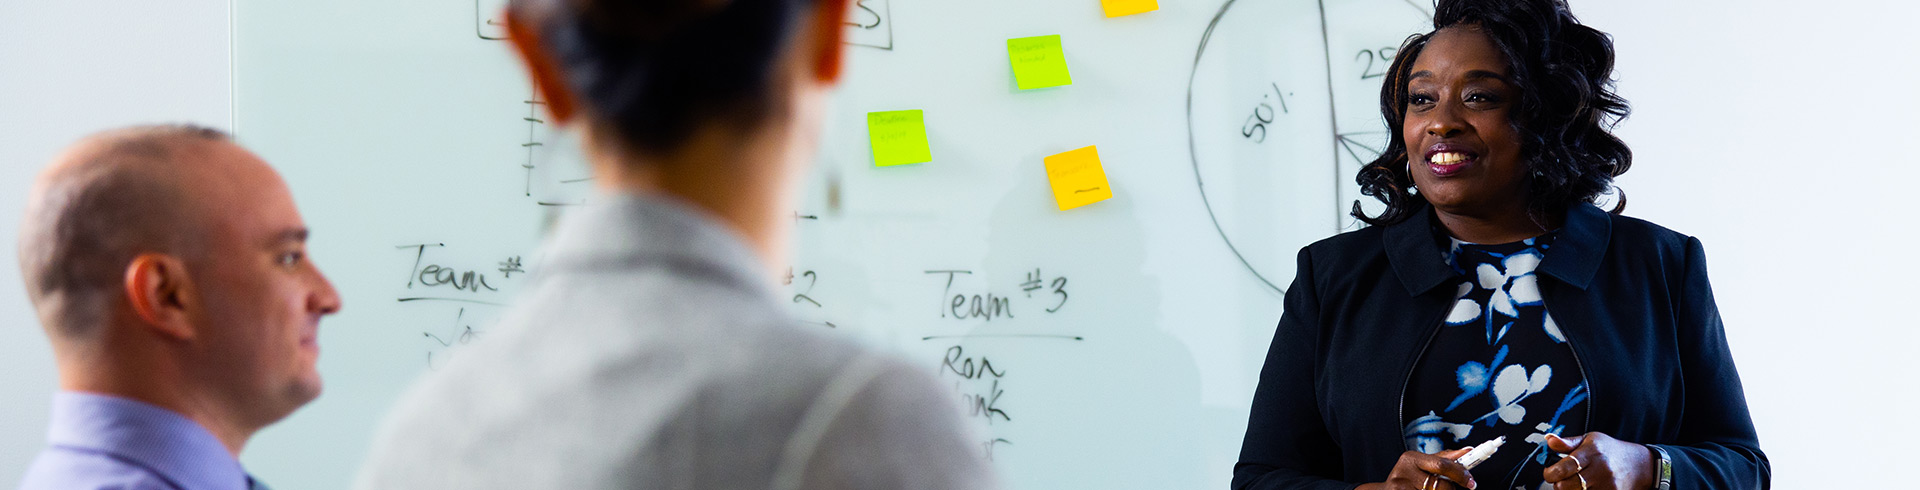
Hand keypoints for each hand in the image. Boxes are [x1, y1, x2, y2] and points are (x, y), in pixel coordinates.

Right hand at [1357, 448, 1475, 489]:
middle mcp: (1403, 471)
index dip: (1460, 473)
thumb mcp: (1422, 465)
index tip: (1471, 482)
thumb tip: (1468, 451)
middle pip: (1440, 485)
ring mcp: (1400, 487)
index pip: (1442, 464)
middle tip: (1459, 489)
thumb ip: (1443, 459)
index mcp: (1411, 458)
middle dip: (1452, 489)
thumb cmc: (1408, 478)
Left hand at [1542, 432, 1654, 489]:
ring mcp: (1607, 485)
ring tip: (1573, 482)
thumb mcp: (1589, 439)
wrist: (1638, 465)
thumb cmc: (1610, 450)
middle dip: (1557, 483)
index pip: (1564, 467)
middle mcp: (1600, 469)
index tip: (1549, 472)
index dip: (1550, 473)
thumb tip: (1549, 440)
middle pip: (1566, 486)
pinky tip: (1584, 487)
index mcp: (1592, 451)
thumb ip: (1567, 442)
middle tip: (1559, 478)